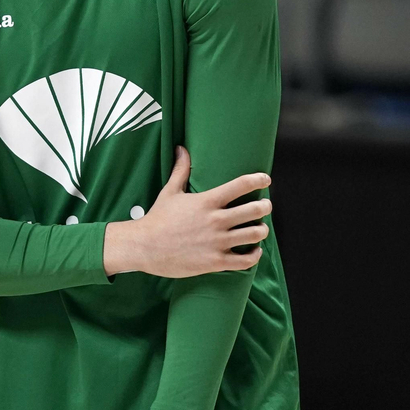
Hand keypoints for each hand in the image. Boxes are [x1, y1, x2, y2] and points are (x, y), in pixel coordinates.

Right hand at [104, 146, 270, 278]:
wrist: (144, 247)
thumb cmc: (157, 219)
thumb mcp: (170, 192)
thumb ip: (181, 170)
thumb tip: (181, 149)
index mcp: (207, 201)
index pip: (241, 185)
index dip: (258, 180)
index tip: (266, 179)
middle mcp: (216, 220)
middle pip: (255, 210)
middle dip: (265, 207)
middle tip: (265, 206)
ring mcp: (217, 242)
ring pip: (255, 234)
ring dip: (262, 230)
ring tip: (260, 228)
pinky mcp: (216, 261)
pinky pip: (246, 260)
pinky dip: (255, 255)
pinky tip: (254, 250)